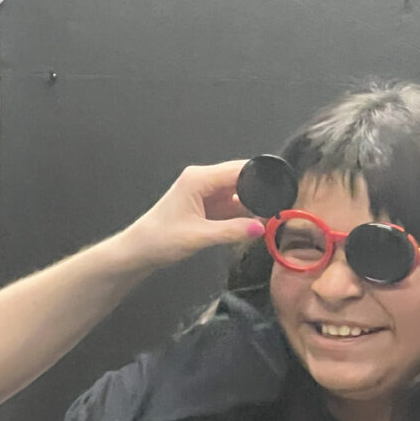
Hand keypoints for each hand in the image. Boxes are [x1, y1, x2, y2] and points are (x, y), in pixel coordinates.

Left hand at [123, 160, 264, 268]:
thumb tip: (260, 228)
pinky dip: (244, 216)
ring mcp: (206, 194)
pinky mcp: (208, 207)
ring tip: (268, 221)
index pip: (238, 170)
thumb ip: (231, 231)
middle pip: (241, 180)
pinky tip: (254, 226)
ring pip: (239, 195)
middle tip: (276, 211)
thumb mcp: (199, 236)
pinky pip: (232, 207)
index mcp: (199, 179)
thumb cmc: (161, 239)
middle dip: (260, 194)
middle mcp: (203, 181)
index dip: (261, 179)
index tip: (279, 191)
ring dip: (253, 207)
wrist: (141, 250)